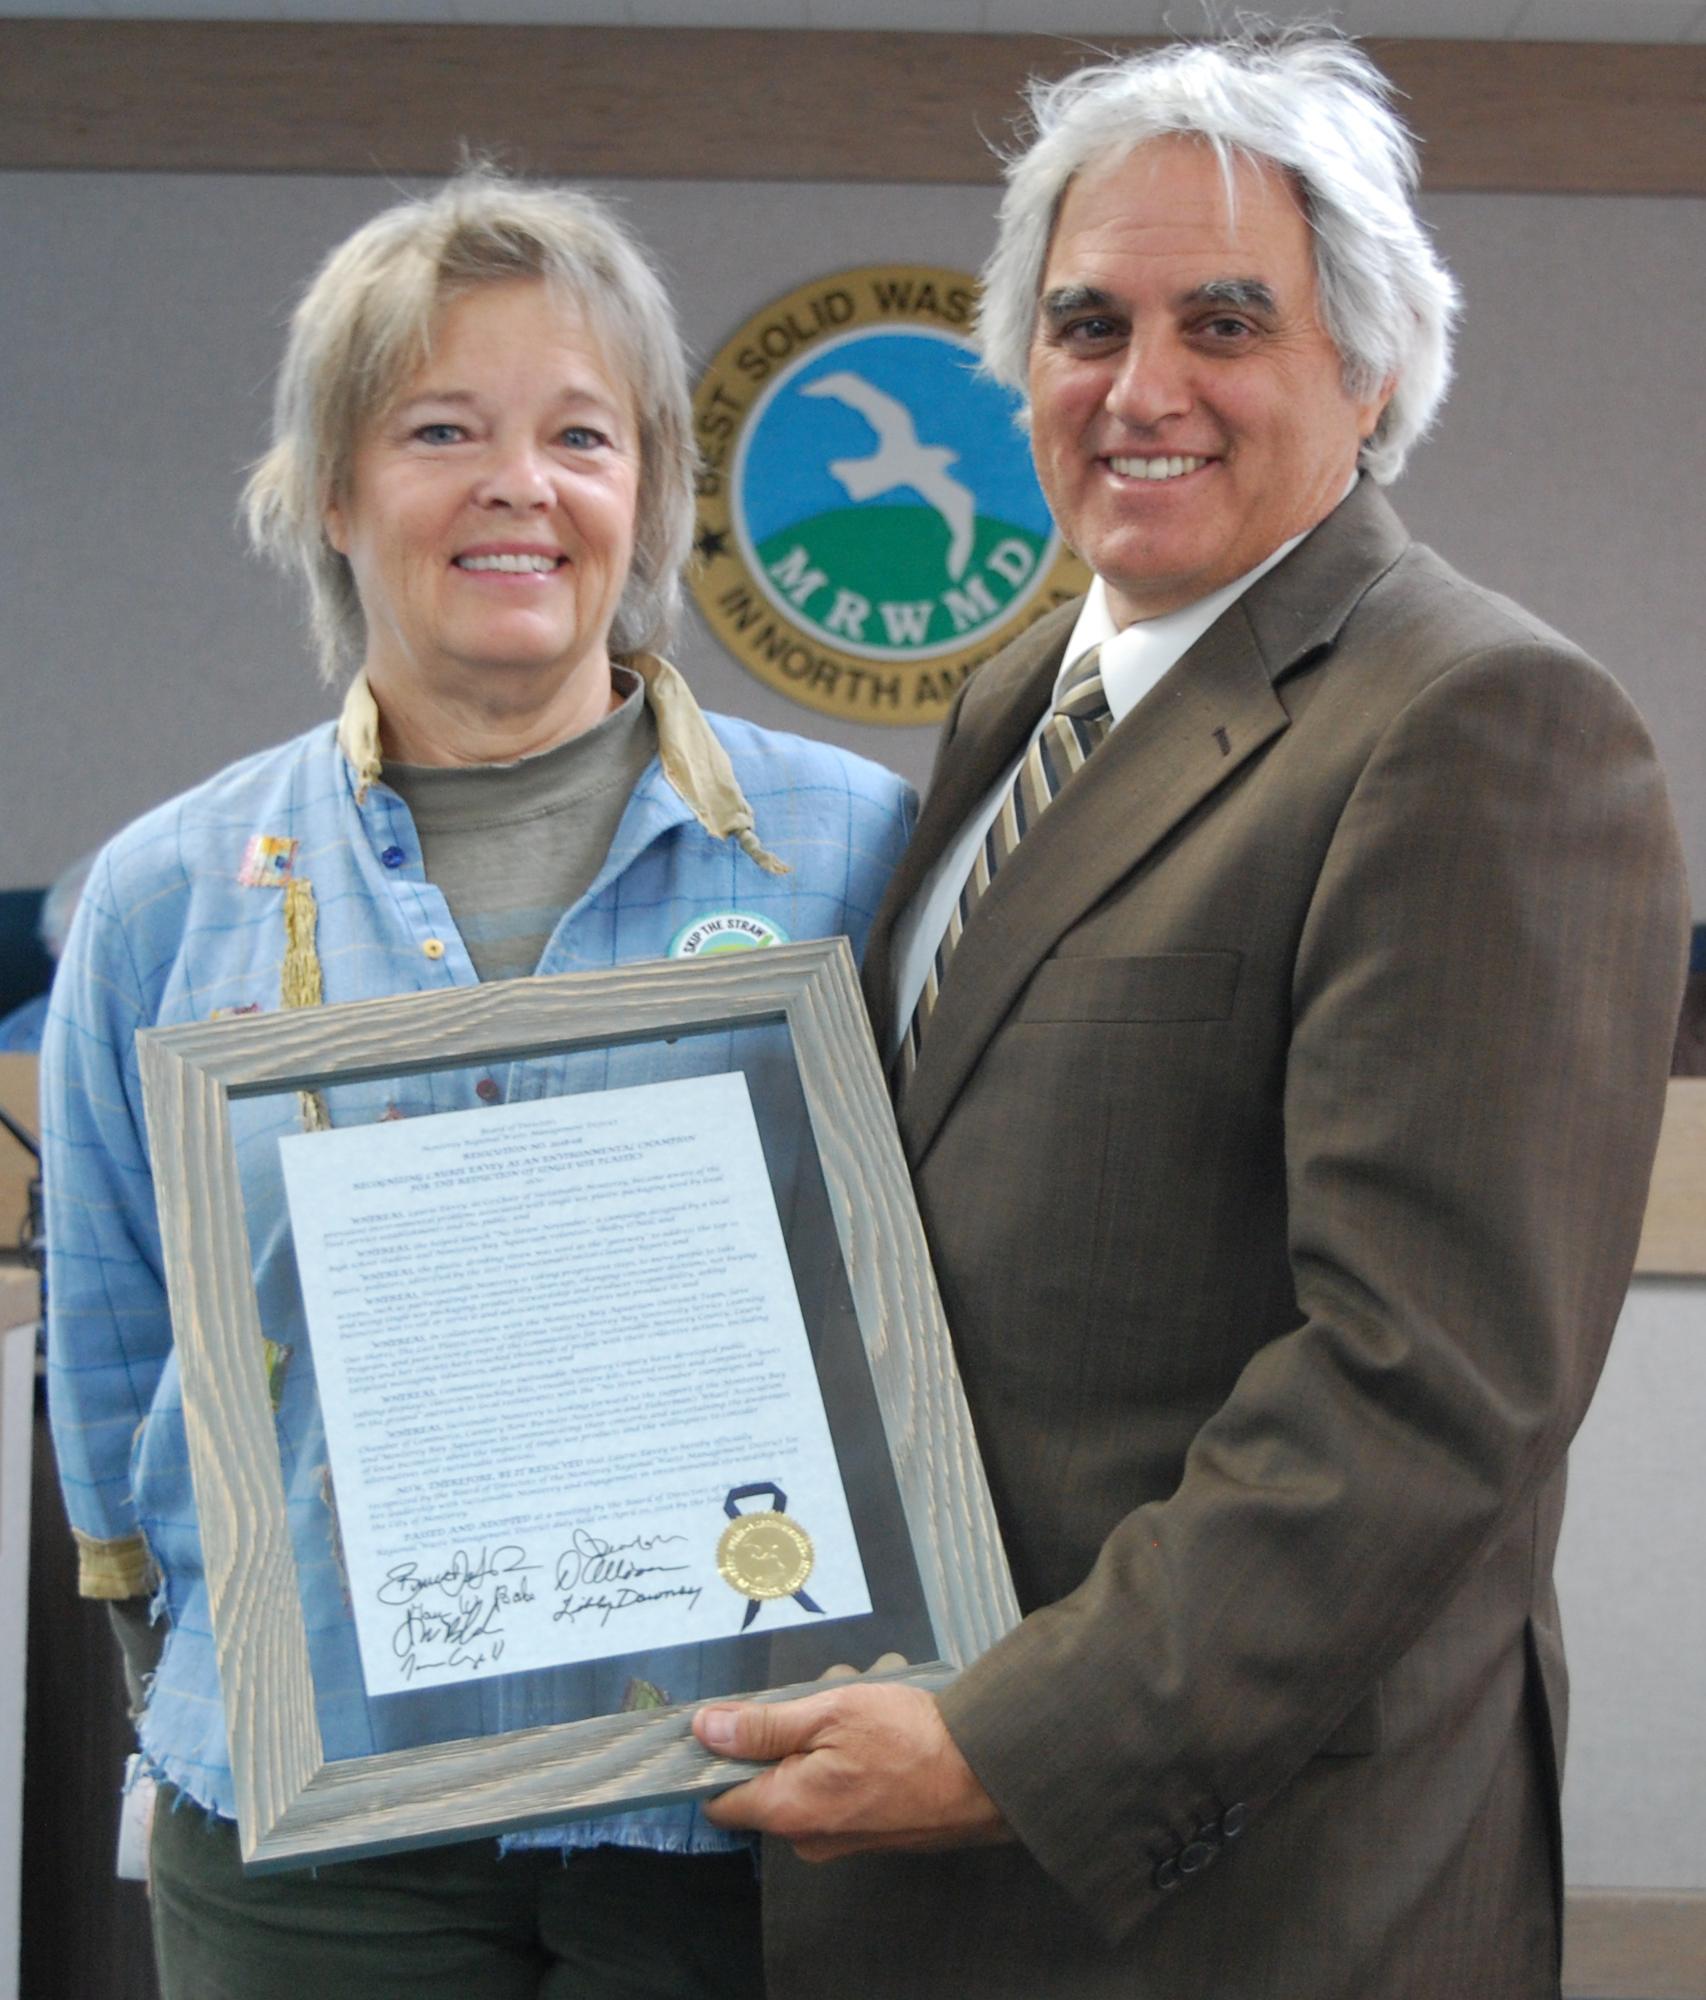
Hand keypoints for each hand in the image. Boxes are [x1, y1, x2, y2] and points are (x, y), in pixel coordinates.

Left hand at [693, 1680, 1011, 1860]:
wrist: (986, 1774)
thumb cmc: (909, 1741)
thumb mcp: (829, 1713)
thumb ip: (763, 1726)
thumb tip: (706, 1731)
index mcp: (788, 1810)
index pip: (719, 1799)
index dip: (717, 1757)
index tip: (733, 1718)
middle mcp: (808, 1836)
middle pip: (770, 1774)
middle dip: (790, 1726)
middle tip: (826, 1692)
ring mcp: (841, 1837)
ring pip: (810, 1770)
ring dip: (827, 1729)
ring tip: (866, 1695)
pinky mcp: (870, 1829)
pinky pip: (841, 1784)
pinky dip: (853, 1751)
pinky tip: (884, 1719)